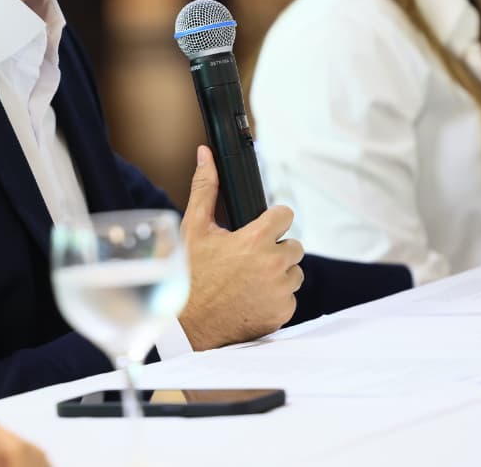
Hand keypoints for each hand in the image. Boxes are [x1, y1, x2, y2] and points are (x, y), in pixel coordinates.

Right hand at [177, 145, 304, 350]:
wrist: (186, 324)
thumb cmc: (189, 274)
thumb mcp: (194, 227)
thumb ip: (206, 187)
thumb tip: (205, 154)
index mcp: (256, 240)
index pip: (286, 215)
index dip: (272, 220)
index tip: (261, 228)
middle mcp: (274, 265)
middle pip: (293, 246)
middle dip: (275, 250)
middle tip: (248, 260)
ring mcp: (280, 291)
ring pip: (294, 273)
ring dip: (278, 275)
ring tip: (248, 280)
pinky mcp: (283, 313)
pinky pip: (289, 298)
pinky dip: (275, 299)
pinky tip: (251, 299)